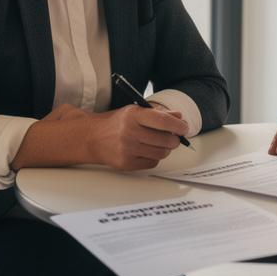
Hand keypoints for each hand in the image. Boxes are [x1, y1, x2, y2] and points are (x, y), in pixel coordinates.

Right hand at [12, 103, 189, 172]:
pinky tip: (146, 151)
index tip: (184, 128)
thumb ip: (159, 114)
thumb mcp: (136, 112)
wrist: (93, 138)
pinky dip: (154, 158)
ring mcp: (127, 149)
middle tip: (174, 137)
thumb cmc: (118, 123)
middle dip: (174, 139)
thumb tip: (179, 117)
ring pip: (161, 153)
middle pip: (165, 140)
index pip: (163, 121)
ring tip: (159, 144)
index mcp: (133, 115)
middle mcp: (129, 132)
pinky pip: (152, 163)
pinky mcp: (126, 163)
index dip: (178, 126)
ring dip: (165, 149)